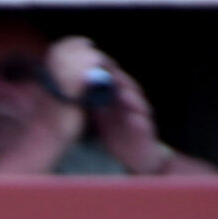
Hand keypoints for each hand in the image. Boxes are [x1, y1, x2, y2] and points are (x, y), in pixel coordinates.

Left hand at [43, 38, 210, 175]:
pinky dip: (137, 121)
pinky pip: (142, 126)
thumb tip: (72, 89)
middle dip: (119, 80)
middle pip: (127, 87)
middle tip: (110, 72)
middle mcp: (131, 104)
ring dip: (130, 97)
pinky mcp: (145, 133)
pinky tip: (132, 118)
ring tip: (122, 92)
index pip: (114, 81)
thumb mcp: (101, 115)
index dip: (106, 72)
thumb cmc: (118, 133)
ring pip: (137, 104)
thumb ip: (91, 101)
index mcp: (119, 99)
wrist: (137, 155)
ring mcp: (140, 117)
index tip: (94, 63)